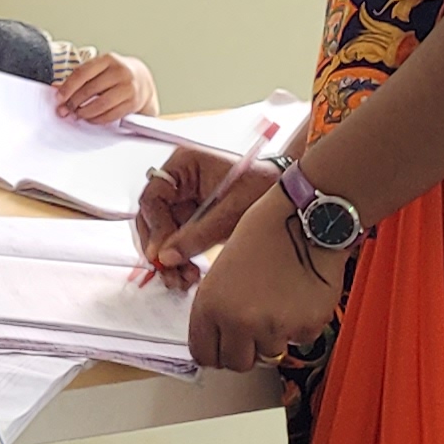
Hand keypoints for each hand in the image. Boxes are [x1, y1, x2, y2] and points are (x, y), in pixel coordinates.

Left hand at [52, 50, 156, 123]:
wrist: (143, 80)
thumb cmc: (116, 74)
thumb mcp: (99, 69)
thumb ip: (79, 77)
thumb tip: (56, 89)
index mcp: (108, 59)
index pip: (83, 73)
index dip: (68, 87)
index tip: (59, 98)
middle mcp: (120, 72)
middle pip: (90, 90)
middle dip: (74, 102)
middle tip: (65, 110)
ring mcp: (128, 87)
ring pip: (101, 104)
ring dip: (85, 112)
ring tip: (77, 114)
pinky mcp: (133, 103)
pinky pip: (111, 114)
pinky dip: (97, 119)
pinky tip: (90, 118)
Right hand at [132, 144, 277, 276]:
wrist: (291, 193)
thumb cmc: (264, 188)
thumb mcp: (231, 212)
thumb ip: (197, 234)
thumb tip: (164, 257)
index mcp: (184, 164)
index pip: (153, 197)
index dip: (154, 228)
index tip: (160, 255)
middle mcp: (178, 180)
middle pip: (151, 217)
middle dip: (158, 249)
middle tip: (169, 273)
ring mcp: (183, 199)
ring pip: (160, 234)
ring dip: (167, 259)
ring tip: (182, 280)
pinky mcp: (191, 218)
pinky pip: (175, 241)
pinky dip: (179, 259)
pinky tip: (189, 275)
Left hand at [185, 189, 339, 373]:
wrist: (307, 219)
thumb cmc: (265, 232)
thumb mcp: (221, 267)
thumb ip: (215, 307)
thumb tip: (216, 336)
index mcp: (210, 305)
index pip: (203, 354)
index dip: (214, 350)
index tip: (222, 345)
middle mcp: (239, 321)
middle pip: (237, 363)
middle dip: (244, 350)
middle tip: (253, 330)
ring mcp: (275, 328)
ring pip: (269, 353)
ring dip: (274, 336)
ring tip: (278, 301)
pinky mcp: (306, 327)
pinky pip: (299, 340)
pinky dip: (300, 325)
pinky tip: (299, 296)